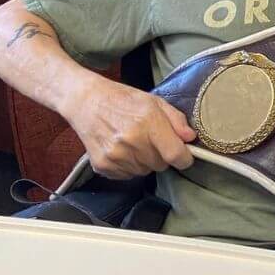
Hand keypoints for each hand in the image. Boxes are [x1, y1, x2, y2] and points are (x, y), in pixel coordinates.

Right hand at [62, 78, 194, 178]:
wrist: (85, 101)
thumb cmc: (120, 99)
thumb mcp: (152, 101)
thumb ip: (175, 119)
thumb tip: (189, 138)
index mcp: (148, 122)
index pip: (176, 155)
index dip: (184, 157)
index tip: (183, 155)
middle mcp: (132, 141)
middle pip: (161, 165)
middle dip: (160, 154)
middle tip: (148, 138)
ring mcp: (116, 155)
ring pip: (144, 171)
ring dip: (143, 161)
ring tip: (131, 142)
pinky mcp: (103, 165)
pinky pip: (127, 175)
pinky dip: (127, 166)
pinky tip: (120, 149)